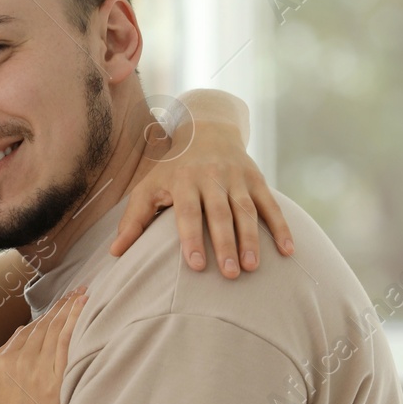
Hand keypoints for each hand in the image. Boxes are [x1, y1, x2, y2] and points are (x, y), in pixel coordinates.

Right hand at [0, 288, 86, 403]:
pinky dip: (77, 323)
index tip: (62, 302)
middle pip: (45, 326)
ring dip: (72, 309)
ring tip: (86, 294)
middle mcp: (19, 364)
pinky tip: (86, 310)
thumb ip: (3, 365)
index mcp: (2, 366)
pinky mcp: (58, 384)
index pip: (28, 331)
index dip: (47, 314)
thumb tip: (21, 335)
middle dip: (63, 306)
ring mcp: (39, 373)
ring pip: (57, 331)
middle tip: (80, 290)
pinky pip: (68, 344)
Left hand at [112, 93, 292, 276]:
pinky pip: (271, 205)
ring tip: (252, 267)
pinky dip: (282, 227)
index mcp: (184, 180)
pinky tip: (288, 251)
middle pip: (220, 214)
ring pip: (246, 211)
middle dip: (225, 244)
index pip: (188, 212)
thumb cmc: (172, 168)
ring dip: (252, 240)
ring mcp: (237, 178)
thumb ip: (134, 220)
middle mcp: (212, 177)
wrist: (207, 129)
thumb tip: (115, 253)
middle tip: (229, 274)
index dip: (192, 237)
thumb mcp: (149, 187)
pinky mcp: (257, 180)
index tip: (196, 265)